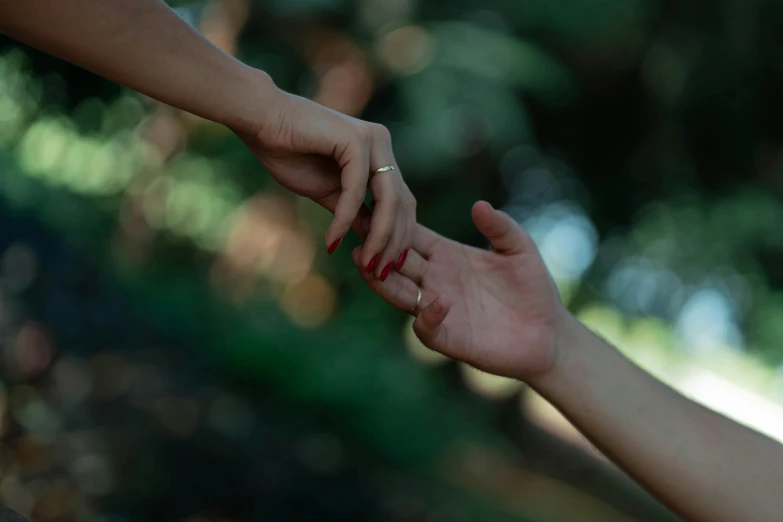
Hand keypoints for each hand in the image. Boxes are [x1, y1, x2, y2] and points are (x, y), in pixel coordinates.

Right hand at [234, 78, 414, 278]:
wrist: (260, 121)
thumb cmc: (288, 152)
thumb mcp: (328, 193)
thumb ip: (353, 212)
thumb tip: (372, 239)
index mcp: (379, 155)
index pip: (402, 202)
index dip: (399, 236)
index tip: (388, 266)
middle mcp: (382, 145)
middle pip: (403, 203)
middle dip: (394, 242)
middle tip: (381, 272)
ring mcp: (372, 140)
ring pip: (388, 199)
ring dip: (379, 236)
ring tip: (367, 263)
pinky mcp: (355, 140)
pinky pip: (357, 190)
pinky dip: (345, 219)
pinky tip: (333, 240)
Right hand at [352, 201, 564, 379]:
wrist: (549, 334)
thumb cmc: (534, 289)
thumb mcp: (520, 250)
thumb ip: (501, 228)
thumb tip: (478, 205)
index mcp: (447, 255)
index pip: (410, 236)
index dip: (390, 222)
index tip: (371, 203)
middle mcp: (436, 280)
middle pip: (394, 262)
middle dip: (374, 248)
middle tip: (354, 231)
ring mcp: (439, 309)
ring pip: (399, 294)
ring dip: (382, 281)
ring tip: (368, 264)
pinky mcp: (451, 338)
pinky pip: (427, 327)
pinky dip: (428, 316)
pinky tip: (438, 301)